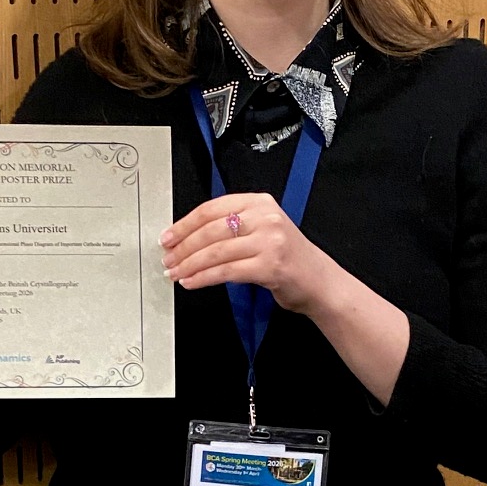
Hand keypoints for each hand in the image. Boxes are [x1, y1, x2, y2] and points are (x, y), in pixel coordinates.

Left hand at [160, 193, 333, 315]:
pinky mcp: (270, 266)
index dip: (184, 224)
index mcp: (259, 202)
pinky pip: (227, 271)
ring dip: (190, 265)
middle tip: (168, 260)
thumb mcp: (262, 229)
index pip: (212, 209)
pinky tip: (192, 282)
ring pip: (216, 252)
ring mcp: (269, 241)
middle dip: (183, 247)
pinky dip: (204, 278)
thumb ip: (232, 226)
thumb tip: (188, 237)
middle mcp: (265, 217)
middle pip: (211, 230)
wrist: (318, 281)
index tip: (168, 237)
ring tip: (176, 273)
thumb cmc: (286, 258)